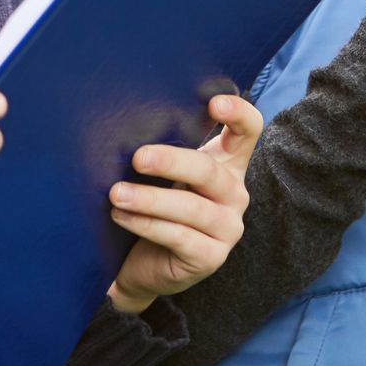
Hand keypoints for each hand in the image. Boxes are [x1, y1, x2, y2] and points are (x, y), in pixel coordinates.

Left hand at [106, 93, 261, 314]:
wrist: (142, 263)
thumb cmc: (153, 204)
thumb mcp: (163, 172)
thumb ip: (164, 146)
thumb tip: (128, 121)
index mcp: (227, 163)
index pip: (248, 131)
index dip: (238, 114)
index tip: (213, 103)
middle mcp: (235, 193)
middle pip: (209, 170)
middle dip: (171, 161)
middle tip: (137, 158)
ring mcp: (228, 228)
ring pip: (191, 207)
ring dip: (149, 199)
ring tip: (116, 194)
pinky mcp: (211, 258)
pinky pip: (178, 236)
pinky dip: (146, 224)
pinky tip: (121, 216)